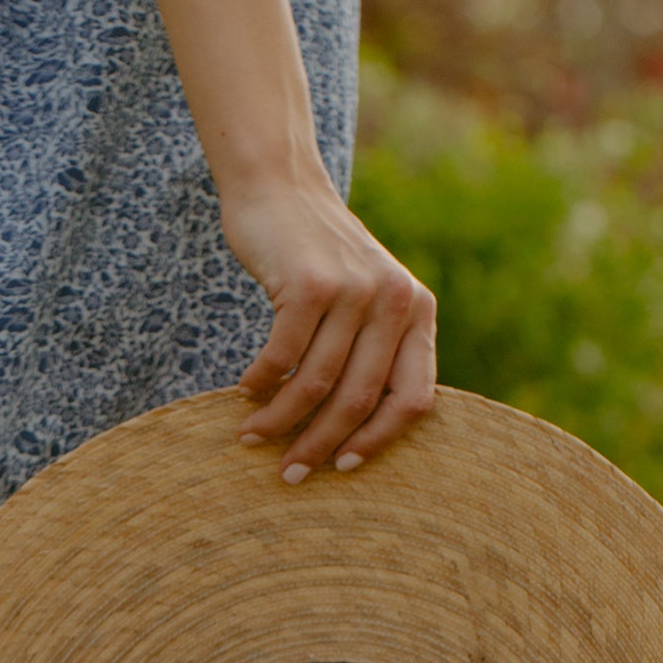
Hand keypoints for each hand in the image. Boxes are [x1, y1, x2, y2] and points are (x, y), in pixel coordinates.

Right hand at [226, 175, 435, 477]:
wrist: (280, 187)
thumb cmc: (317, 256)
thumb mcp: (365, 297)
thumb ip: (374, 348)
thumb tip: (357, 434)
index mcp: (418, 311)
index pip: (415, 399)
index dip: (379, 441)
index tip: (344, 467)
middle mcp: (395, 300)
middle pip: (361, 400)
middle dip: (320, 445)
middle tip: (290, 475)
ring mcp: (354, 290)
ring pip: (316, 383)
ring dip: (280, 420)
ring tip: (252, 438)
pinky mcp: (309, 284)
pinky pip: (282, 356)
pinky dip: (260, 383)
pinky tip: (244, 393)